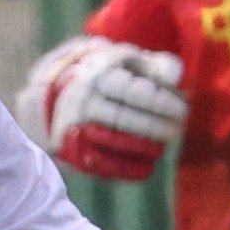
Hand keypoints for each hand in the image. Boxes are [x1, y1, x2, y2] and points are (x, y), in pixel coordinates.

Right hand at [21, 36, 185, 182]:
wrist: (46, 92)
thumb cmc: (99, 73)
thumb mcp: (122, 59)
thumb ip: (154, 65)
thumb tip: (177, 77)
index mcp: (97, 74)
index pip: (134, 91)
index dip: (162, 102)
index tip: (182, 109)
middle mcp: (82, 100)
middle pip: (123, 118)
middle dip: (154, 127)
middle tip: (176, 130)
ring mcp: (74, 125)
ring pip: (112, 142)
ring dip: (142, 148)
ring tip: (161, 149)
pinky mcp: (70, 148)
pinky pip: (101, 163)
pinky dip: (126, 169)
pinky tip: (146, 168)